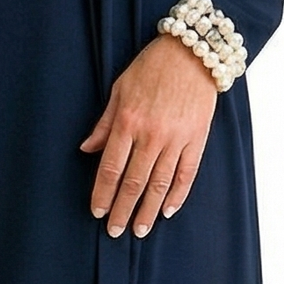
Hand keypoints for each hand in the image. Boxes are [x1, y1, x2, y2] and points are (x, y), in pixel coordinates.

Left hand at [80, 34, 218, 236]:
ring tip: (140, 230)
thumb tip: (86, 150)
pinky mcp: (196, 139)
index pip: (111, 168)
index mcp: (128, 122)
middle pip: (134, 182)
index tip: (97, 212)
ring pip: (159, 184)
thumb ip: (104, 123)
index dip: (103, 193)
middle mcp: (152, 134)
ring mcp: (176, 139)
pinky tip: (167, 211)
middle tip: (115, 231)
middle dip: (123, 210)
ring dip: (148, 210)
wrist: (192, 51)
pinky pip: (186, 174)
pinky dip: (177, 195)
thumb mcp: (119, 89)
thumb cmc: (151, 68)